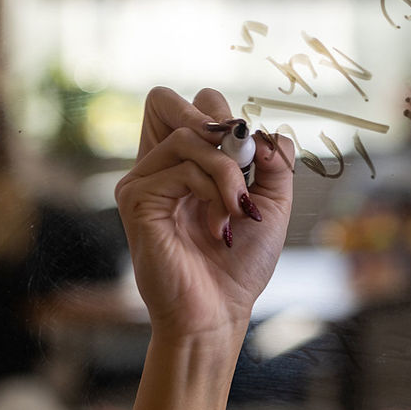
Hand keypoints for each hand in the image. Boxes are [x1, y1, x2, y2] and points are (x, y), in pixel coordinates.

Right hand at [114, 87, 293, 351]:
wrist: (220, 311)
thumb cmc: (241, 262)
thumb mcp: (272, 202)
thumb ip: (274, 160)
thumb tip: (265, 131)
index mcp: (186, 162)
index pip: (194, 104)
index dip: (226, 117)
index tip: (255, 161)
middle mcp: (158, 166)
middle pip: (164, 99)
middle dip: (214, 123)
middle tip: (241, 162)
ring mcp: (143, 181)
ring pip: (187, 137)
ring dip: (227, 172)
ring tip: (237, 211)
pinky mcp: (136, 200)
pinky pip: (181, 169)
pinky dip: (213, 191)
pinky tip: (222, 226)